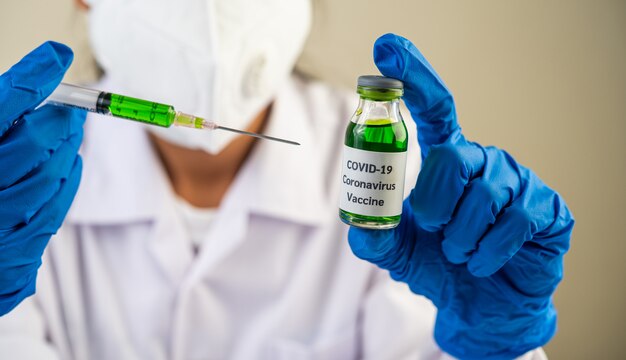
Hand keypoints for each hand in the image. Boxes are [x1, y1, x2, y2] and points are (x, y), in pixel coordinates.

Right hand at [0, 42, 84, 314]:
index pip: (2, 106)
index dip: (32, 78)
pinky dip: (68, 179)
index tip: (56, 55)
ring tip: (71, 130)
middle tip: (72, 104)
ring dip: (69, 145)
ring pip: (52, 173)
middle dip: (60, 116)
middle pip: (34, 140)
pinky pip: (56, 207)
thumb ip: (3, 115)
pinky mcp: (18, 251)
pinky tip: (68, 163)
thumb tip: (37, 85)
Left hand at [348, 34, 573, 358]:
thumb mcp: (397, 252)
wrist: (480, 306)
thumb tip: (360, 223)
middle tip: (434, 230)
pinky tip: (483, 262)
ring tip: (460, 253)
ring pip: (484, 194)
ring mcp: (518, 181)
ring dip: (461, 237)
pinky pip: (515, 220)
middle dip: (435, 203)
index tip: (386, 48)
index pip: (435, 107)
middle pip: (454, 156)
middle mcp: (483, 160)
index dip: (413, 76)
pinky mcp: (546, 208)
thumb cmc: (438, 266)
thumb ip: (374, 235)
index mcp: (447, 159)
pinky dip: (489, 251)